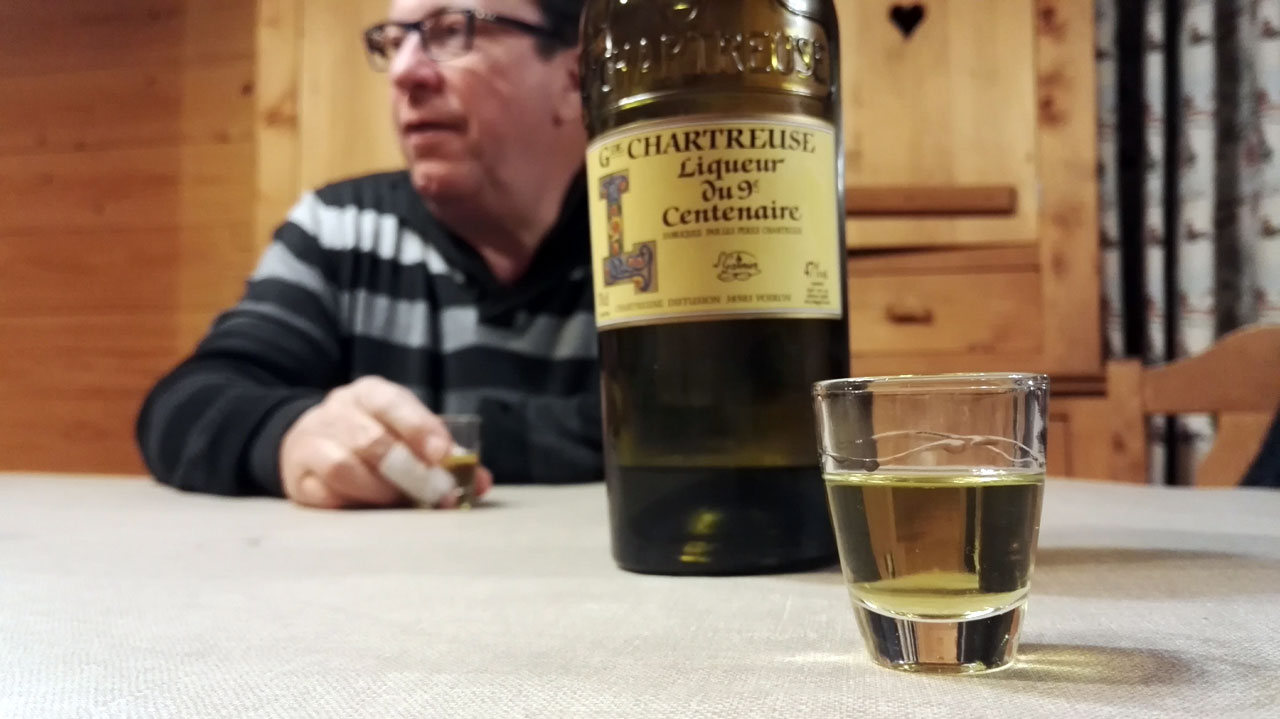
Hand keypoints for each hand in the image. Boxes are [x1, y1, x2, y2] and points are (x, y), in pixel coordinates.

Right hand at [279, 376, 492, 508]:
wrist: (312, 441)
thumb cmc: (375, 436)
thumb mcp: (408, 432)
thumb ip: (444, 454)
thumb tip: (480, 483)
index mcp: (370, 393)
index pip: (392, 402)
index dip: (420, 428)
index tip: (442, 455)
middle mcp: (337, 412)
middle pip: (369, 438)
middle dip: (407, 470)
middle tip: (433, 493)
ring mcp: (311, 442)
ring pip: (342, 466)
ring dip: (378, 490)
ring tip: (398, 502)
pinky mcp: (297, 477)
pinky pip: (322, 495)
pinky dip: (350, 504)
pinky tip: (367, 508)